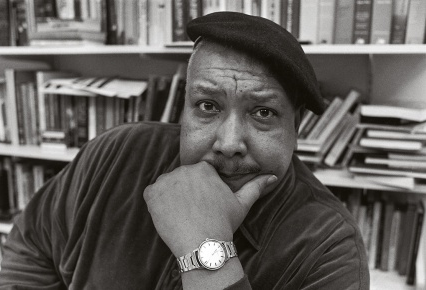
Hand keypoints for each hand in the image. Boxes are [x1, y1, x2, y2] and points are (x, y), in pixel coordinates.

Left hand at [143, 161, 276, 256]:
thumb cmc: (223, 224)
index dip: (201, 192)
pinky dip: (157, 204)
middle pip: (182, 179)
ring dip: (171, 197)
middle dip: (186, 193)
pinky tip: (170, 215)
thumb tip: (273, 176)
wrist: (203, 245)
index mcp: (204, 169)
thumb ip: (256, 186)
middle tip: (194, 213)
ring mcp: (166, 181)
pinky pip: (152, 195)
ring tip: (183, 215)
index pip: (198, 175)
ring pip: (167, 186)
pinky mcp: (152, 193)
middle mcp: (183, 170)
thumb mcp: (242, 204)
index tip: (203, 206)